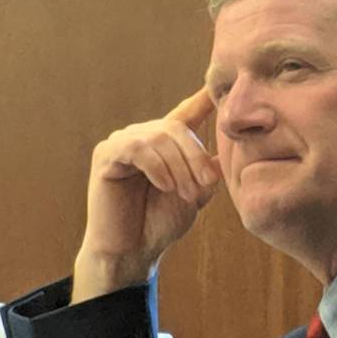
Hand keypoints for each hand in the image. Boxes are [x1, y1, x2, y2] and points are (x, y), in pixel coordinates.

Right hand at [72, 88, 218, 302]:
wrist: (132, 252)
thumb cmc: (160, 224)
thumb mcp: (195, 195)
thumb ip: (209, 172)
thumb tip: (230, 151)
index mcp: (165, 145)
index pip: (186, 114)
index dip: (203, 99)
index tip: (218, 85)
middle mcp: (142, 137)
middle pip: (176, 128)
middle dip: (195, 156)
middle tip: (205, 185)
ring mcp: (122, 144)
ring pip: (158, 137)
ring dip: (179, 166)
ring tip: (185, 193)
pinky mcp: (106, 156)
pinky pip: (137, 148)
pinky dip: (157, 166)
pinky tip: (165, 186)